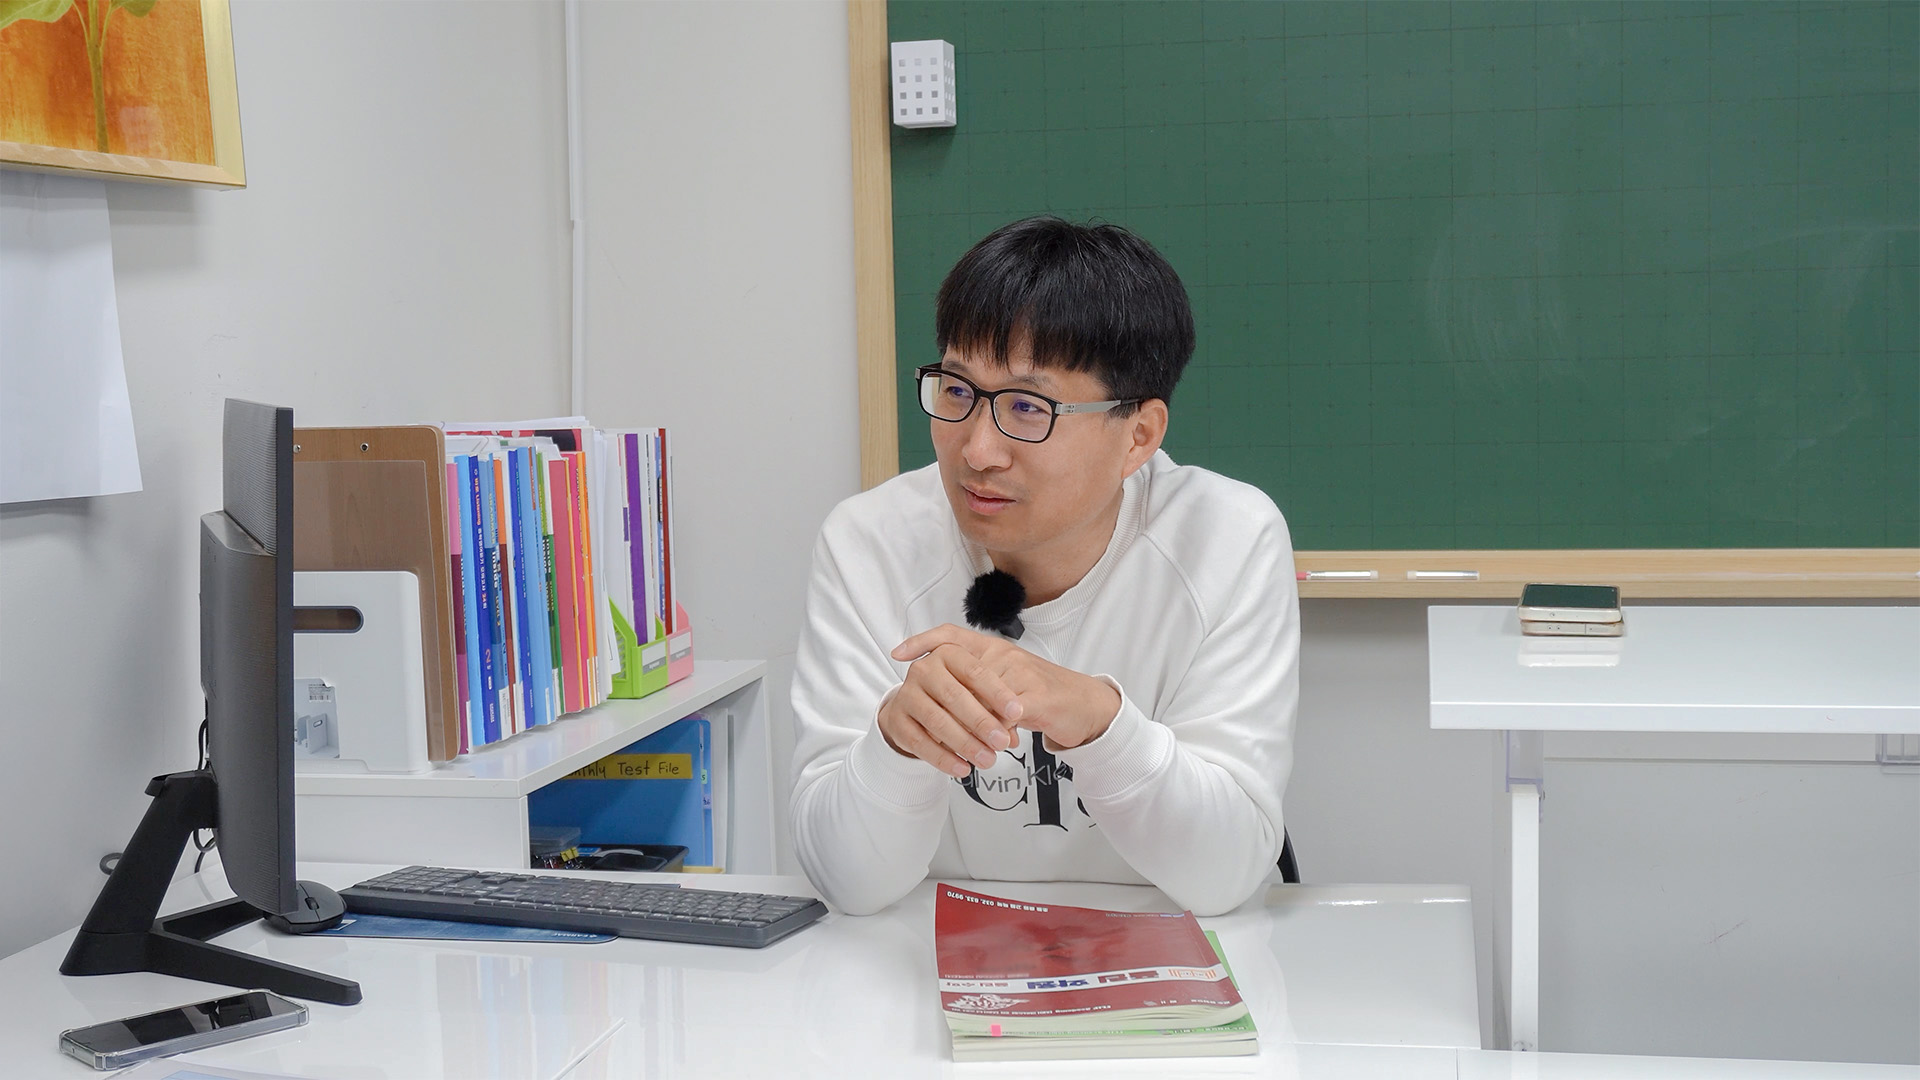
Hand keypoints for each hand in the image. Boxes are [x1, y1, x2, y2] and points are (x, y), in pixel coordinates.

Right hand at [876, 627, 1024, 777]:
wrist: (914, 703)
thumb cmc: (953, 691)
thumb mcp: (973, 684)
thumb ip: (992, 697)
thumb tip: (1013, 720)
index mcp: (947, 653)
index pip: (975, 671)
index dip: (997, 693)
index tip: (1016, 712)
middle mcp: (924, 670)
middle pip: (955, 696)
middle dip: (981, 722)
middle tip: (1002, 741)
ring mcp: (907, 694)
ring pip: (938, 721)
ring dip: (965, 743)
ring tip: (987, 759)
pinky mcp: (897, 720)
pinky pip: (920, 742)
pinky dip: (944, 758)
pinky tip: (962, 768)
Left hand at [890, 625, 1121, 752]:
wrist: (1085, 705)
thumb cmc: (1041, 695)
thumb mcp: (1005, 684)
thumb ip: (977, 686)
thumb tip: (941, 697)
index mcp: (992, 648)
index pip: (951, 635)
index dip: (923, 641)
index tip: (898, 654)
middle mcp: (1004, 654)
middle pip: (959, 677)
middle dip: (945, 706)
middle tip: (931, 729)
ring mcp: (1020, 673)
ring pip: (979, 699)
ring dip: (969, 727)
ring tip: (962, 747)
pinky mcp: (1036, 695)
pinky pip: (1004, 715)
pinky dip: (994, 733)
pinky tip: (994, 747)